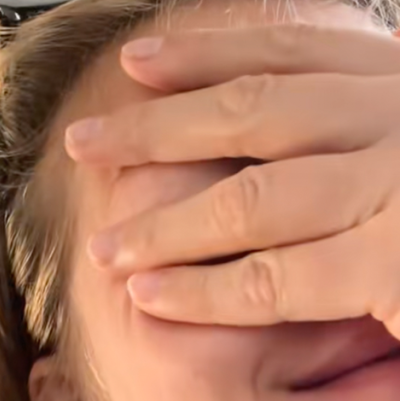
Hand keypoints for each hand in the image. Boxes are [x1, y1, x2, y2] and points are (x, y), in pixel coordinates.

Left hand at [64, 25, 399, 334]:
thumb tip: (309, 125)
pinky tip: (150, 295)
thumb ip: (372, 130)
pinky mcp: (399, 267)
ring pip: (250, 199)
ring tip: (104, 249)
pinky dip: (203, 290)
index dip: (206, 54)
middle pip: (255, 111)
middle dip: (153, 129)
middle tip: (82, 142)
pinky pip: (274, 278)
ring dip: (162, 227)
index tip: (136, 62)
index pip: (294, 54)